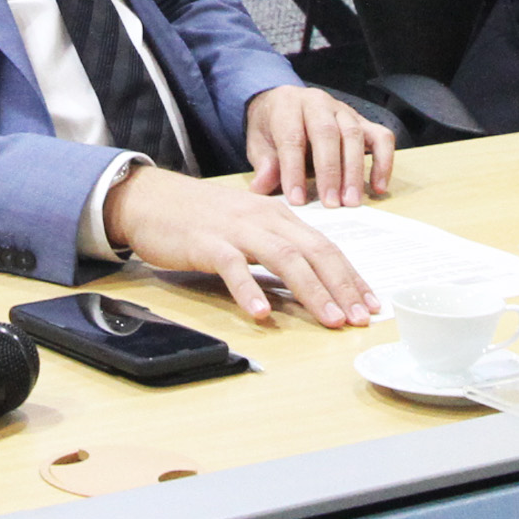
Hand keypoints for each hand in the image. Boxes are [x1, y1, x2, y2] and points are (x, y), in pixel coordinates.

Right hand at [106, 164, 376, 327]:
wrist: (148, 199)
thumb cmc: (198, 218)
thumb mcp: (246, 226)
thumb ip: (276, 246)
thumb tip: (308, 279)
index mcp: (277, 215)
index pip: (325, 246)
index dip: (351, 276)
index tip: (370, 304)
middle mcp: (264, 218)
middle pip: (314, 251)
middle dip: (343, 285)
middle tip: (361, 318)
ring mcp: (236, 229)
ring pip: (284, 258)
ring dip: (311, 290)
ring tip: (330, 319)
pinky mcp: (206, 243)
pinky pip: (232, 267)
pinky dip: (248, 290)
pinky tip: (261, 314)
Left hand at [245, 84, 396, 206]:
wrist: (285, 103)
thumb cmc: (272, 127)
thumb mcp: (258, 142)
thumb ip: (264, 163)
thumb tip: (263, 186)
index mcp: (287, 105)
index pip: (292, 137)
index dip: (294, 170)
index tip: (297, 200)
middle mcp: (318, 102)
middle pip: (327, 134)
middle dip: (330, 172)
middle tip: (331, 204)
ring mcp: (344, 110)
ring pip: (354, 135)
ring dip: (354, 171)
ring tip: (351, 201)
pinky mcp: (363, 121)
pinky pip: (381, 137)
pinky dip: (384, 162)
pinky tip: (379, 188)